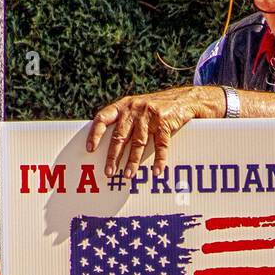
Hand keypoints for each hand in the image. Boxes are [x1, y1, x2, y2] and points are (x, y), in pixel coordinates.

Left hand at [87, 85, 222, 180]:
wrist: (184, 99)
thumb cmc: (156, 109)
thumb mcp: (136, 109)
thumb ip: (123, 120)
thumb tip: (107, 145)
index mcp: (123, 106)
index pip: (103, 118)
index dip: (95, 134)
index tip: (90, 149)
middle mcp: (134, 109)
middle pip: (120, 136)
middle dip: (114, 156)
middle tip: (110, 172)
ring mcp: (149, 115)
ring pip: (138, 143)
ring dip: (133, 161)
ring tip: (129, 175)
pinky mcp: (165, 121)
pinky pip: (161, 145)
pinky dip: (159, 160)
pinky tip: (156, 171)